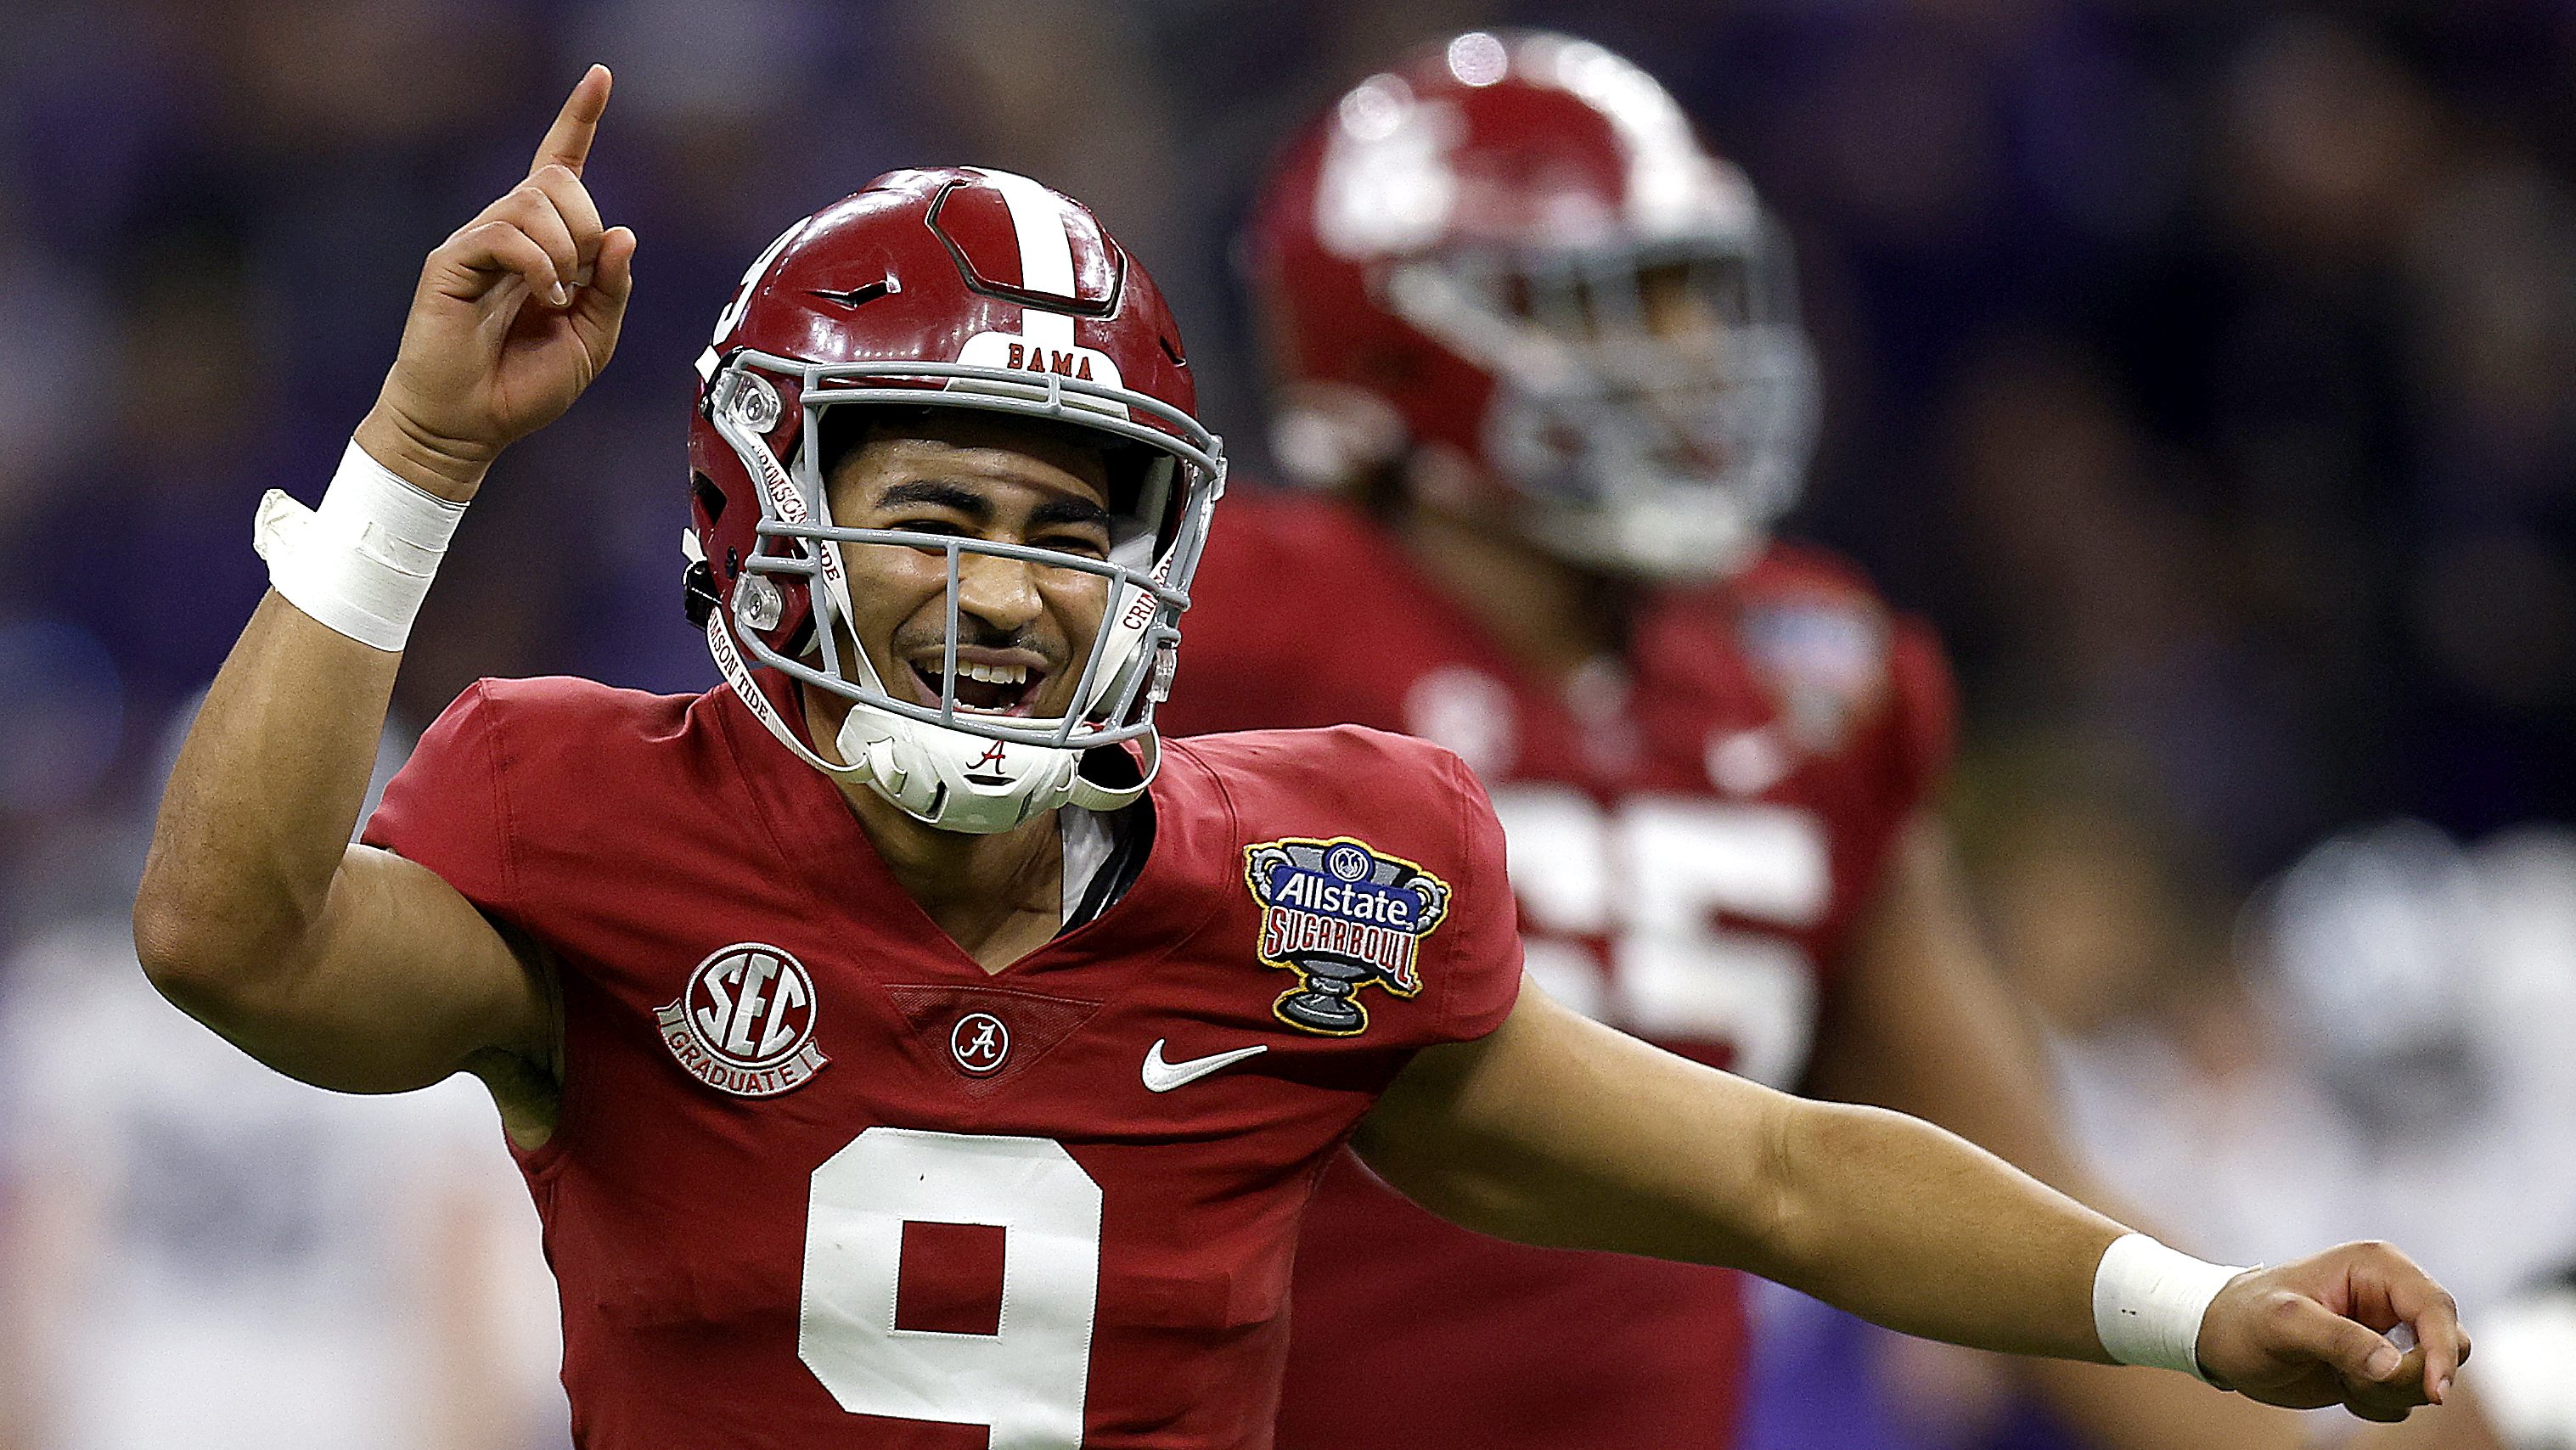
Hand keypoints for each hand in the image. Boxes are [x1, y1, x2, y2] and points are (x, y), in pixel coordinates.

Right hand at [356, 65, 636, 498]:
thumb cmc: (525, 383)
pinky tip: (540, 299)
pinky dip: (537, 265)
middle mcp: (508, 230)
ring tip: (554, 300)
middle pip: (557, 179)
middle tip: (581, 280)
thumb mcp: (593, 339)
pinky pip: (505, 234)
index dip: (579, 119)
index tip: (599, 75)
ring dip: (564, 251)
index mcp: (546, 243)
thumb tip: (622, 233)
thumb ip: (613, 288)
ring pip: (533, 202)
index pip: (560, 164)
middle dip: (587, 226)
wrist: (473, 424)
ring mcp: (477, 242)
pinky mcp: (451, 261)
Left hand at [2196, 1241, 2469, 1421]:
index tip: (2435, 1393)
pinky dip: (2377, 1403)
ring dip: (2387, 1392)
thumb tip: (2393, 1366)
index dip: (2443, 1351)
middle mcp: (2393, 1295)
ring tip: (2335, 1375)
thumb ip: (2338, 1340)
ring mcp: (2392, 1331)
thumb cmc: (2245, 1320)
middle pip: (2447, 1345)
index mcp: (2377, 1266)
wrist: (2222, 1341)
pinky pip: (2409, 1397)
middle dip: (2407, 1376)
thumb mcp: (2283, 1325)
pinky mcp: (2384, 1363)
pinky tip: (2338, 1385)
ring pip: (2431, 1376)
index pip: (2437, 1307)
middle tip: (2350, 1381)